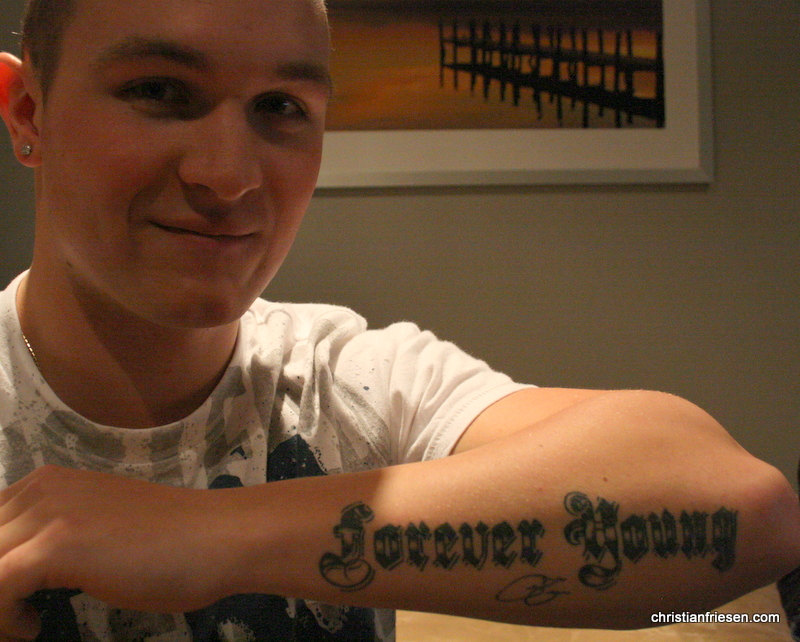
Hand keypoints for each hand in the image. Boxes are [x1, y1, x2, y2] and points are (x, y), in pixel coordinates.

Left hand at [0, 465, 235, 639]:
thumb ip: (59, 536)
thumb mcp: (101, 529)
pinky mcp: (58, 544)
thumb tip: (25, 569)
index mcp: (50, 482)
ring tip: (20, 624)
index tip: (11, 598)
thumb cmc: (173, 541)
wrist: (217, 538)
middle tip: (13, 614)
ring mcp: (50, 513)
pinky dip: (3, 618)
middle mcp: (43, 488)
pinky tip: (30, 626)